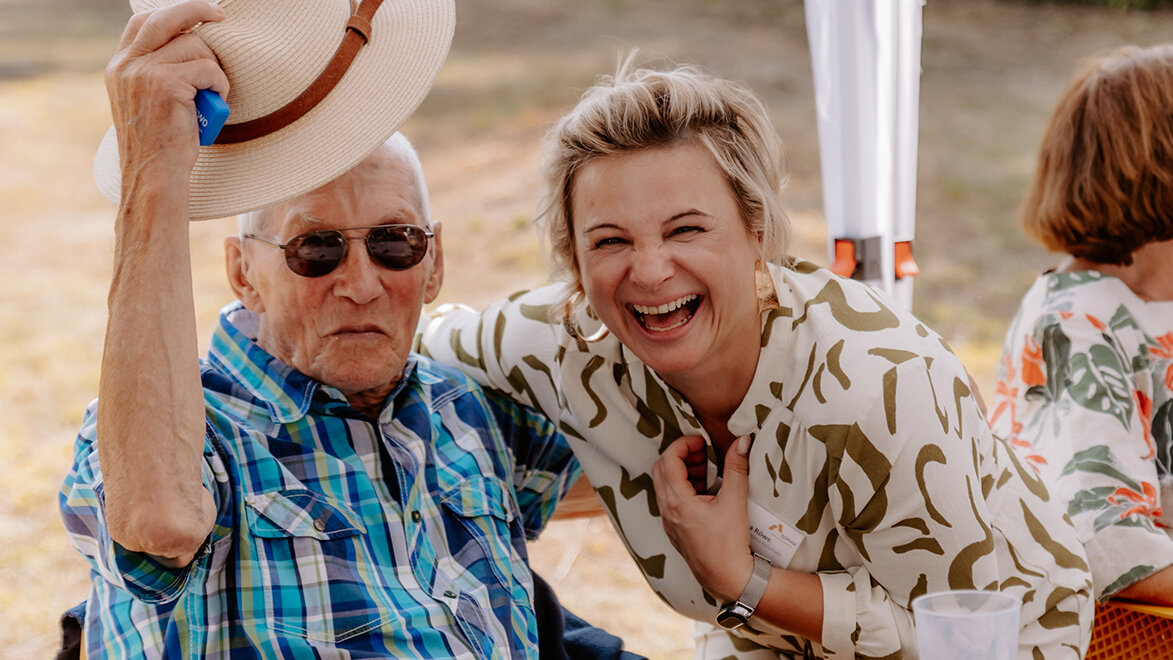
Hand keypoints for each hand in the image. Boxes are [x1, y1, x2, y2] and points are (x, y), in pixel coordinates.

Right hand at [106, 0, 228, 190]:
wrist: (154, 177)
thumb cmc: (163, 146)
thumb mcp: (150, 102)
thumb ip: (159, 73)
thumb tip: (191, 44)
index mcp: (119, 68)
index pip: (144, 22)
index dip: (175, 12)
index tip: (202, 13)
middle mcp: (126, 66)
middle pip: (166, 18)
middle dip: (197, 9)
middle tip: (222, 16)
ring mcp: (143, 73)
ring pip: (195, 46)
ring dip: (214, 69)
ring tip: (213, 95)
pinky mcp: (165, 84)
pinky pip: (208, 69)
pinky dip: (220, 84)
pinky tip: (215, 103)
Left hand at [652, 434, 754, 602]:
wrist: (728, 579)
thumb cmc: (730, 543)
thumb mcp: (735, 501)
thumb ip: (737, 467)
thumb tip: (742, 440)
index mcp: (677, 500)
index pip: (669, 459)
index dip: (684, 444)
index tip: (702, 442)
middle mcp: (667, 510)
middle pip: (661, 469)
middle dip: (680, 456)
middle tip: (703, 454)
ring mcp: (668, 522)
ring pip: (664, 486)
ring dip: (681, 472)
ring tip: (706, 472)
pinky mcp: (674, 531)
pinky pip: (669, 501)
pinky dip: (681, 489)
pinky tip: (704, 493)